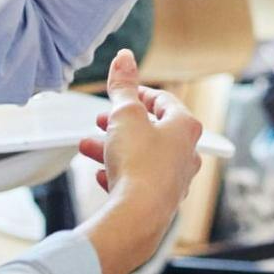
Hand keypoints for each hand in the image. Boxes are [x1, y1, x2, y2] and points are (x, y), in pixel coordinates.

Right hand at [77, 49, 202, 273]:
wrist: (137, 217)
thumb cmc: (138, 164)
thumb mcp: (125, 115)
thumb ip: (123, 86)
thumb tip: (125, 57)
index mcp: (185, 127)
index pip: (163, 101)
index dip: (139, 94)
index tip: (121, 94)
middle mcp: (186, 153)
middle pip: (152, 129)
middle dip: (121, 123)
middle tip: (101, 120)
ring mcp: (175, 179)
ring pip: (142, 156)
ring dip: (114, 148)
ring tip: (87, 147)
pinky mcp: (161, 201)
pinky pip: (138, 181)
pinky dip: (119, 174)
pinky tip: (100, 175)